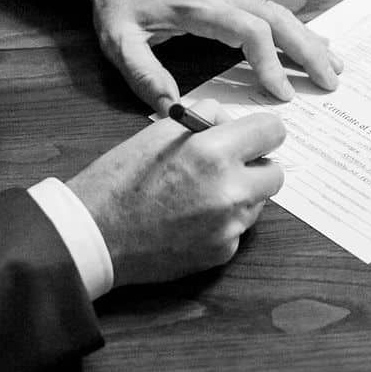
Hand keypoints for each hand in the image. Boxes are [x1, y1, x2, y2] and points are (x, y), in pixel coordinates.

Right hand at [66, 102, 285, 283]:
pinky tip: (190, 219)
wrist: (95, 234)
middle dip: (255, 166)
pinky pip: (238, 229)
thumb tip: (230, 121)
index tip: (249, 137)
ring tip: (199, 193)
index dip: (260, 132)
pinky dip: (223, 223)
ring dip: (240, 195)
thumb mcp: (159, 131)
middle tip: (226, 166)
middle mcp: (230, 191)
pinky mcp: (222, 253)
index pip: (273, 131)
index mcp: (213, 152)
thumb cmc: (121, 178)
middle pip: (275, 173)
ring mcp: (228, 226)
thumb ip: (204, 118)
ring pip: (257, 203)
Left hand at [82, 0, 343, 111]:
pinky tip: (314, 43)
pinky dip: (297, 29)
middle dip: (307, 50)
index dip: (269, 61)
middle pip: (277, 18)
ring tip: (336, 66)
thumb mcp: (118, 37)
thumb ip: (142, 72)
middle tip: (331, 82)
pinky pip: (271, 11)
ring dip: (308, 39)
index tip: (281, 94)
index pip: (248, 30)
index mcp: (199, 5)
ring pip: (280, 13)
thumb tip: (172, 109)